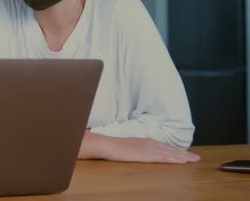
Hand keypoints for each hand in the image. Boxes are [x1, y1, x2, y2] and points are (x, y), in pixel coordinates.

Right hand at [80, 130, 200, 163]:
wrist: (107, 145)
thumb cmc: (114, 147)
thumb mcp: (128, 146)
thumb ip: (137, 148)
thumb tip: (140, 151)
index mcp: (145, 142)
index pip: (164, 146)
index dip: (176, 150)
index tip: (185, 154)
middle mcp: (150, 144)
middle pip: (170, 149)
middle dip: (184, 153)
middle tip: (196, 157)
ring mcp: (149, 149)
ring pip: (170, 152)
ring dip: (183, 156)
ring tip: (194, 159)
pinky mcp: (148, 155)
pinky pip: (165, 157)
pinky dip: (174, 158)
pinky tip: (182, 161)